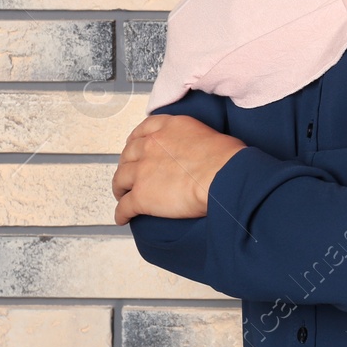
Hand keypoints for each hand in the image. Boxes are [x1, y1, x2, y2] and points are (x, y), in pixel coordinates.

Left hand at [113, 114, 246, 223]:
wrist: (223, 175)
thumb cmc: (227, 158)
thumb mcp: (209, 134)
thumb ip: (192, 140)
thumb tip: (197, 153)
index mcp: (169, 127)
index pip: (143, 129)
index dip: (136, 140)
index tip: (135, 147)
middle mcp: (151, 145)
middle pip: (128, 154)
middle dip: (127, 164)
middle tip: (131, 173)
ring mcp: (143, 171)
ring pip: (120, 179)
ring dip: (120, 188)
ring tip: (123, 195)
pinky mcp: (141, 196)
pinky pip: (124, 207)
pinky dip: (121, 213)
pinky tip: (123, 218)